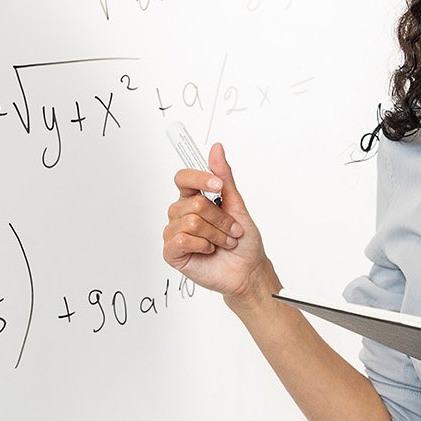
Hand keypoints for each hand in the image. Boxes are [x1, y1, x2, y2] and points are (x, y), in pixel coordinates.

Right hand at [162, 143, 270, 305]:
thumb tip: (217, 149)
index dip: (200, 178)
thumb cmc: (243, 242)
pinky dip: (202, 245)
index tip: (218, 185)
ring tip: (223, 242)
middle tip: (231, 230)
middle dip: (221, 218)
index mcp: (194, 199)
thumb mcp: (237, 205)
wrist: (247, 271)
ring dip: (216, 234)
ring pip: (192, 222)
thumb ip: (224, 178)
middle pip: (195, 203)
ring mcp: (175, 232)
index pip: (184, 178)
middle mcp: (181, 213)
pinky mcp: (172, 252)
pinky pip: (182, 239)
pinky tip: (208, 251)